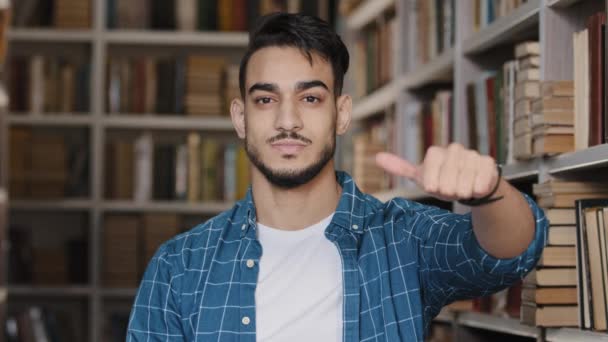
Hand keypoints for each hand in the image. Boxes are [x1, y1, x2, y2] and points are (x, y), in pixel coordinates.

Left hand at [375, 143, 499, 201]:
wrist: (471, 183)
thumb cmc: (443, 180)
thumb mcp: (422, 176)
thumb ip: (401, 167)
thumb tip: (377, 157)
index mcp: (436, 153)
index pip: (429, 176)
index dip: (433, 186)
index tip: (435, 187)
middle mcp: (454, 150)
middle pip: (447, 183)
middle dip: (449, 191)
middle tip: (451, 189)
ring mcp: (472, 155)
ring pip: (464, 185)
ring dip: (462, 192)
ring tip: (463, 188)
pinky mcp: (487, 163)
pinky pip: (480, 184)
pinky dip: (476, 190)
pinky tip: (475, 187)